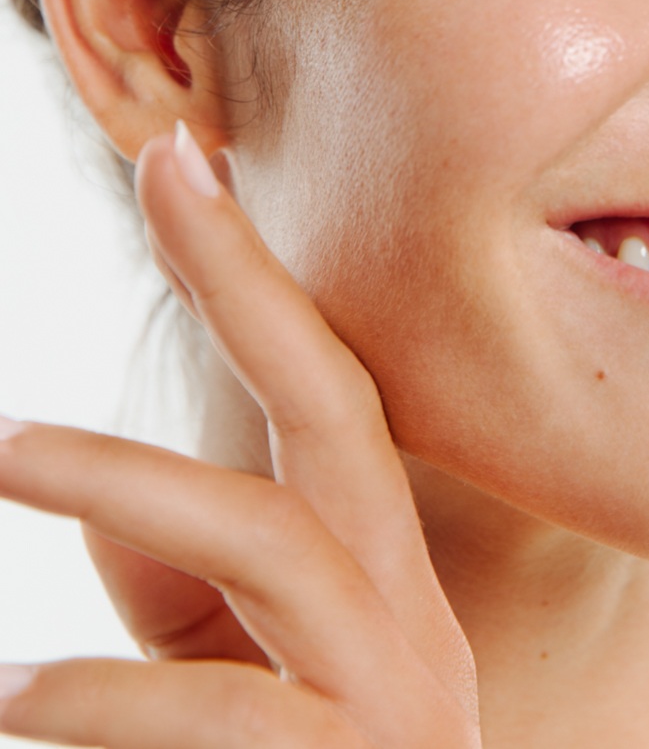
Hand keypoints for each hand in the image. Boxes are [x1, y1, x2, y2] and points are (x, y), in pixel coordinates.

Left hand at [0, 123, 480, 746]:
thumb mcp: (225, 674)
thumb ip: (177, 576)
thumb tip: (78, 477)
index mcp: (373, 572)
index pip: (325, 387)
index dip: (255, 273)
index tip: (183, 159)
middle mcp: (404, 611)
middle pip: (336, 410)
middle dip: (251, 286)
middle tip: (160, 178)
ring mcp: (394, 698)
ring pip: (273, 539)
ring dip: (131, 475)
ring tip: (0, 445)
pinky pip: (221, 719)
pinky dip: (104, 695)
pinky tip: (23, 698)